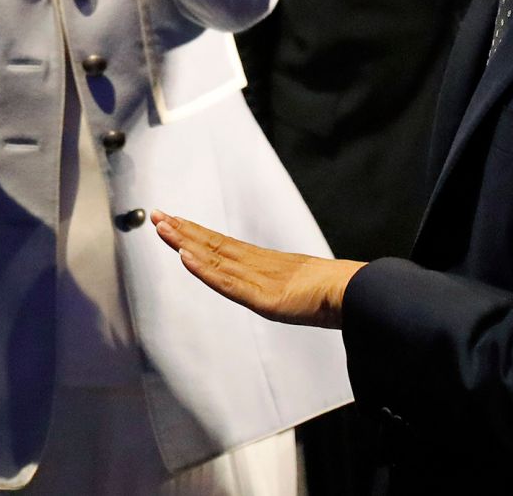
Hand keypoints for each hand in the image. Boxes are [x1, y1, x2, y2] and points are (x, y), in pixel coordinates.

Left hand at [152, 210, 364, 328]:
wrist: (356, 295)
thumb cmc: (334, 295)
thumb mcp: (300, 291)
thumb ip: (284, 288)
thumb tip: (283, 291)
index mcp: (263, 265)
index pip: (221, 246)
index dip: (196, 234)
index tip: (173, 221)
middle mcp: (256, 266)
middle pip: (213, 245)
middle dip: (182, 231)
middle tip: (156, 215)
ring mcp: (258, 279)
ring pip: (214, 258)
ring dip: (185, 242)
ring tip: (162, 228)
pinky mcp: (262, 296)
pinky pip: (227, 282)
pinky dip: (204, 270)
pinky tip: (186, 258)